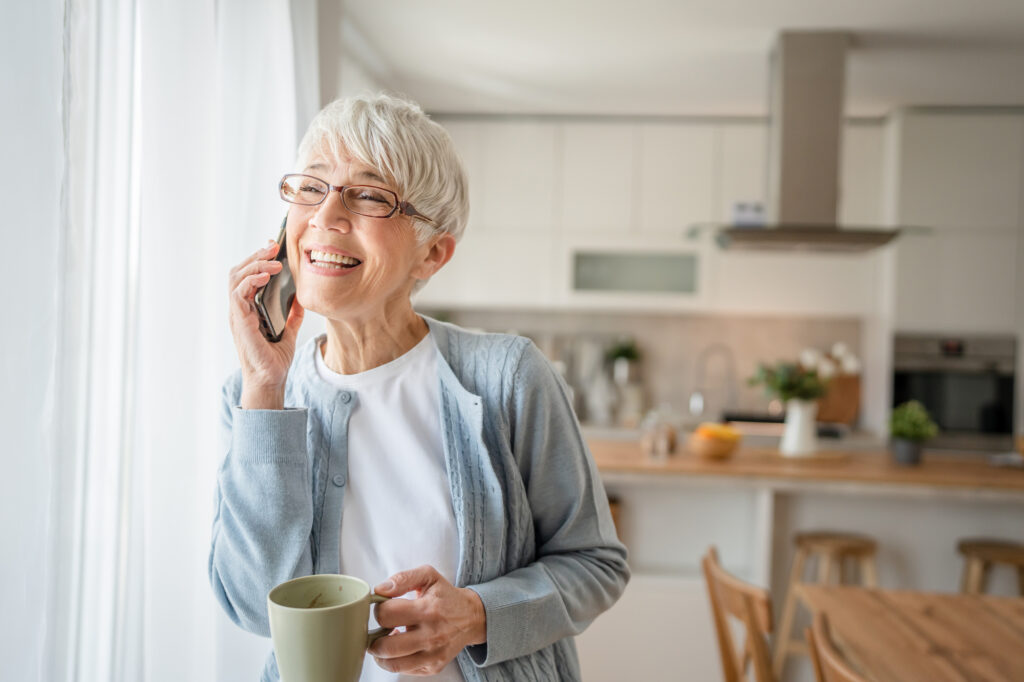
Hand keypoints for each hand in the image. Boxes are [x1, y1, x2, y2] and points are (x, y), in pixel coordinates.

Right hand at [227, 240, 304, 407]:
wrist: (270, 379)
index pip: (247, 276)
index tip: (274, 248)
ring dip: (254, 265)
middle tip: (273, 247)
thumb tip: (301, 299)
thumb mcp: (289, 331)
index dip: (258, 260)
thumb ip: (292, 315)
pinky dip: (250, 281)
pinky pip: (238, 294)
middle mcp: (239, 309)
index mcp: (248, 309)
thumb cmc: (274, 360)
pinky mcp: (239, 321)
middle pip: (239, 272)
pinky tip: (265, 277)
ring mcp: (237, 314)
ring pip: (236, 278)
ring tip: (273, 262)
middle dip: (255, 256)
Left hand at [369, 565, 486, 675]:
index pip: (387, 615)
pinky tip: (400, 648)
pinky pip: (404, 670)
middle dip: (374, 639)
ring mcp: (433, 654)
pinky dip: (395, 661)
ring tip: (384, 642)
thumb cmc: (446, 596)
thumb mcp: (428, 576)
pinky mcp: (434, 667)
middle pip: (387, 646)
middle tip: (377, 630)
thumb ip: (403, 578)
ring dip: (381, 654)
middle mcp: (431, 635)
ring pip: (393, 664)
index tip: (383, 608)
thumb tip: (380, 590)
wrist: (472, 617)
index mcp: (427, 609)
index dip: (379, 610)